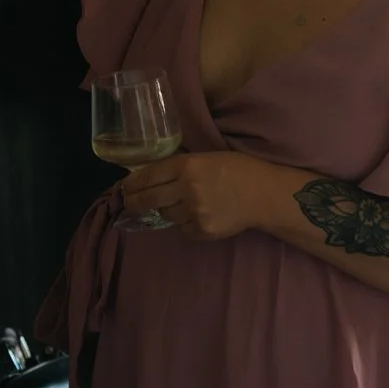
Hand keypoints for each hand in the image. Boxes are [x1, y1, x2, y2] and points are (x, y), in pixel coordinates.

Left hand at [119, 151, 271, 240]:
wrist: (263, 195)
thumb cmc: (238, 170)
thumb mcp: (207, 157)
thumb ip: (180, 165)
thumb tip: (151, 173)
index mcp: (187, 166)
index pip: (148, 176)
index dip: (132, 183)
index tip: (125, 187)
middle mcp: (187, 189)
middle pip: (148, 199)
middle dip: (135, 202)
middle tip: (130, 203)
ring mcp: (194, 212)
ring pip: (165, 215)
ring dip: (167, 210)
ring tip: (180, 204)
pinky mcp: (202, 230)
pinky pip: (182, 228)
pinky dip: (185, 223)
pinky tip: (199, 215)